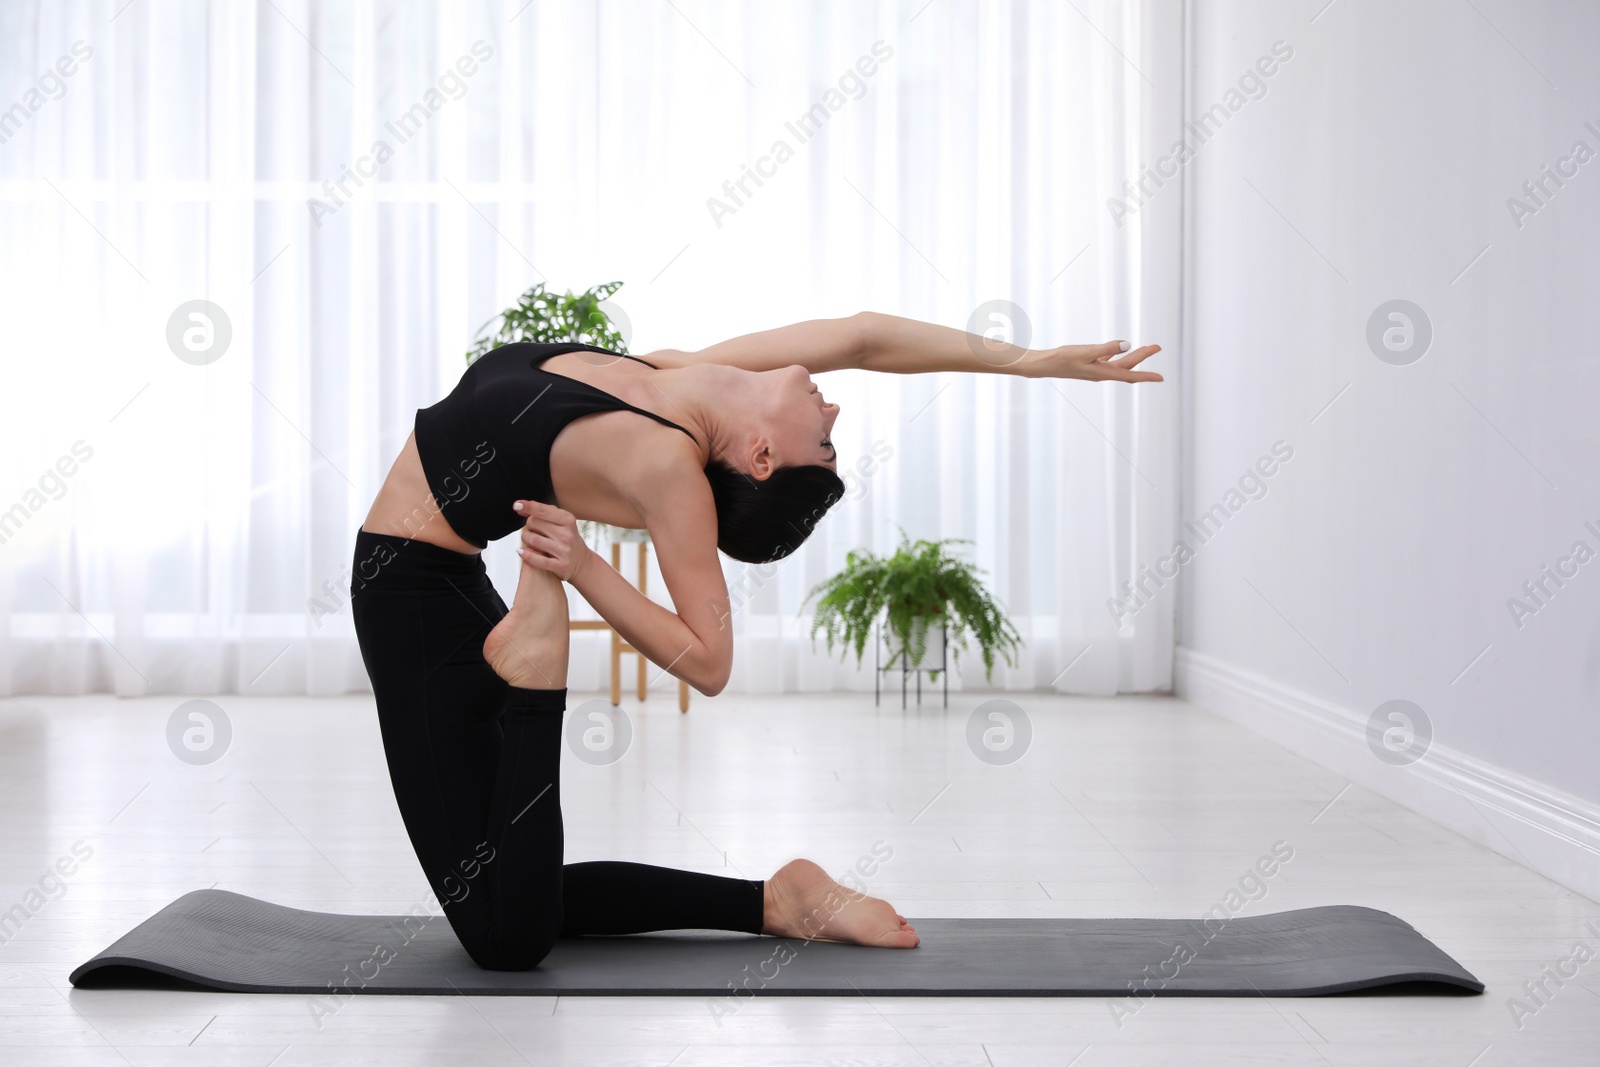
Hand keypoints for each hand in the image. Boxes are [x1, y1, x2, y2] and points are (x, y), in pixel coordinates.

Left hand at [511, 500, 592, 582]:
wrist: (582, 562)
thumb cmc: (566, 538)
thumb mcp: (562, 522)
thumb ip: (543, 512)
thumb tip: (520, 506)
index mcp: (568, 520)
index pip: (542, 511)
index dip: (528, 506)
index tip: (516, 505)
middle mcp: (567, 534)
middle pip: (534, 523)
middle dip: (529, 526)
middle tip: (532, 530)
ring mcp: (564, 551)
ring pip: (533, 540)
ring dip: (525, 539)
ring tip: (528, 540)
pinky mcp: (561, 566)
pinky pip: (537, 560)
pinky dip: (526, 554)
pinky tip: (521, 551)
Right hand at [1019, 340, 1163, 382]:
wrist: (1045, 364)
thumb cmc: (1062, 359)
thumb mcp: (1085, 351)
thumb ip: (1106, 348)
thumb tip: (1127, 344)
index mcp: (1102, 373)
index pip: (1130, 375)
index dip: (1146, 376)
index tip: (1161, 378)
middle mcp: (1102, 374)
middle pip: (1128, 367)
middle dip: (1143, 357)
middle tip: (1157, 346)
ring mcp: (1096, 370)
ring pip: (1121, 364)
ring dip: (1134, 357)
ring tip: (1147, 348)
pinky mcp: (1090, 365)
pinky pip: (1111, 362)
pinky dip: (1120, 355)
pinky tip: (1122, 349)